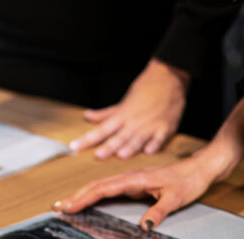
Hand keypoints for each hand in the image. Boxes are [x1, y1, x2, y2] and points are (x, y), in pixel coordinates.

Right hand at [55, 144, 234, 228]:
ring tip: (66, 204)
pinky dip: (94, 194)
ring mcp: (131, 179)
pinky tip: (88, 200)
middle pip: (95, 185)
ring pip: (100, 185)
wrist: (201, 167)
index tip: (69, 206)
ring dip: (82, 194)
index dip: (84, 198)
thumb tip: (144, 226)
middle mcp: (129, 177)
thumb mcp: (176, 199)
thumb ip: (159, 211)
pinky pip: (109, 188)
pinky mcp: (134, 183)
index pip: (103, 188)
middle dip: (75, 196)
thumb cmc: (189, 181)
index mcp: (135, 179)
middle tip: (56, 207)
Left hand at [69, 59, 188, 159]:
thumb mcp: (124, 102)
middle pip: (118, 137)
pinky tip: (149, 151)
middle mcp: (134, 122)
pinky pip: (160, 138)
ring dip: (130, 147)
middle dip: (108, 147)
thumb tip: (87, 116)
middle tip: (97, 156)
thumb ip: (106, 113)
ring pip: (138, 139)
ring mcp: (150, 125)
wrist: (169, 78)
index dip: (87, 139)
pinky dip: (155, 144)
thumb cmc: (145, 89)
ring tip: (121, 155)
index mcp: (122, 116)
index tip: (74, 146)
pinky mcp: (165, 127)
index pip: (101, 130)